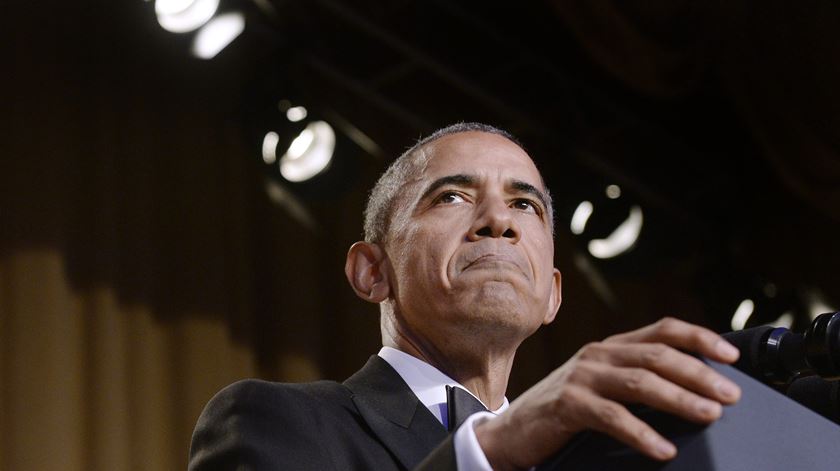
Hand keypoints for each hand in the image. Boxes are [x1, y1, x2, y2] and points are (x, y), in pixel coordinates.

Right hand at [474, 317, 741, 469]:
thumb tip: (696, 393)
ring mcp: (581, 378)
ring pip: (639, 382)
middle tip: (731, 395)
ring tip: (709, 415)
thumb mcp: (602, 388)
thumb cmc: (565, 412)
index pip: (662, 330)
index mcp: (611, 348)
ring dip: (679, 398)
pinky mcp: (568, 405)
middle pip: (656, 355)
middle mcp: (597, 355)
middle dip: (699, 373)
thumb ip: (636, 382)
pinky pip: (612, 417)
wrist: (512, 432)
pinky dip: (642, 433)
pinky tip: (663, 449)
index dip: (699, 338)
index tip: (732, 355)